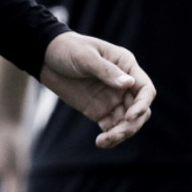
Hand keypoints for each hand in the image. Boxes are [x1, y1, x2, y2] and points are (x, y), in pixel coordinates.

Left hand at [38, 31, 154, 147]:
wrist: (47, 58)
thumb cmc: (69, 49)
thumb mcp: (85, 57)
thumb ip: (106, 71)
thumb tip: (129, 84)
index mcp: (125, 65)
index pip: (145, 89)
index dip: (142, 104)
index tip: (129, 116)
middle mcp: (123, 84)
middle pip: (140, 110)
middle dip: (132, 124)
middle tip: (116, 133)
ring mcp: (113, 99)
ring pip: (127, 122)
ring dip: (121, 134)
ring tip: (105, 140)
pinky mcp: (100, 111)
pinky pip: (111, 128)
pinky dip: (110, 137)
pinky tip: (100, 142)